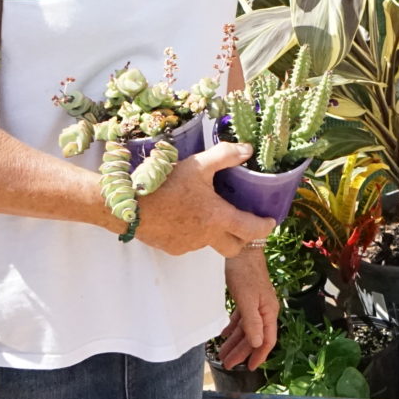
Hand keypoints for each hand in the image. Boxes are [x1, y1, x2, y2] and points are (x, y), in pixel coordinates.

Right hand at [132, 143, 275, 257]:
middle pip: (234, 247)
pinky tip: (183, 216)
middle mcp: (206, 237)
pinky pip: (189, 243)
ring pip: (210, 243)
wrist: (129, 205)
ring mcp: (188, 245)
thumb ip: (225, 156)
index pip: (251, 229)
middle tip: (243, 222)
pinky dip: (193, 232)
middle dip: (243, 238)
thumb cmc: (165, 184)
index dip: (264, 227)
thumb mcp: (198, 164)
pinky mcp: (172, 248)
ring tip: (205, 211)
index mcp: (218, 218)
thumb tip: (247, 150)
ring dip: (214, 232)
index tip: (270, 221)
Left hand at [217, 247, 279, 370]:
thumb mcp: (247, 299)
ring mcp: (256, 303)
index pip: (267, 339)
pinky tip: (224, 334)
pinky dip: (234, 327)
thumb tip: (257, 344)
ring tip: (222, 353)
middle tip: (226, 364)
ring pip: (247, 328)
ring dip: (236, 341)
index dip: (259, 355)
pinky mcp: (247, 296)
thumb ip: (252, 322)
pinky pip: (242, 318)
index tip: (248, 368)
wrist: (242, 247)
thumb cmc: (245, 272)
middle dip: (241, 351)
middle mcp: (265, 309)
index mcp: (269, 311)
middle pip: (254, 336)